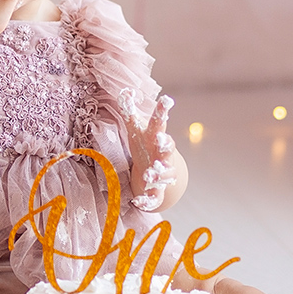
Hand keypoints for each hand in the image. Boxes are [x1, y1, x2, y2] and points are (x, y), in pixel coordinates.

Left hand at [128, 95, 176, 210]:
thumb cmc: (144, 144)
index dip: (162, 111)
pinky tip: (137, 203)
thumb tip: (125, 90)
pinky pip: (153, 197)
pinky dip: (146, 201)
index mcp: (155, 137)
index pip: (160, 122)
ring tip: (149, 174)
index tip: (166, 99)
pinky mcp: (156, 190)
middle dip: (165, 144)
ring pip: (164, 174)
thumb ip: (130, 111)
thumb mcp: (136, 128)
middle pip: (167, 148)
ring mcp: (161, 172)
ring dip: (157, 173)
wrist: (155, 171)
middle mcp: (162, 154)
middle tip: (162, 139)